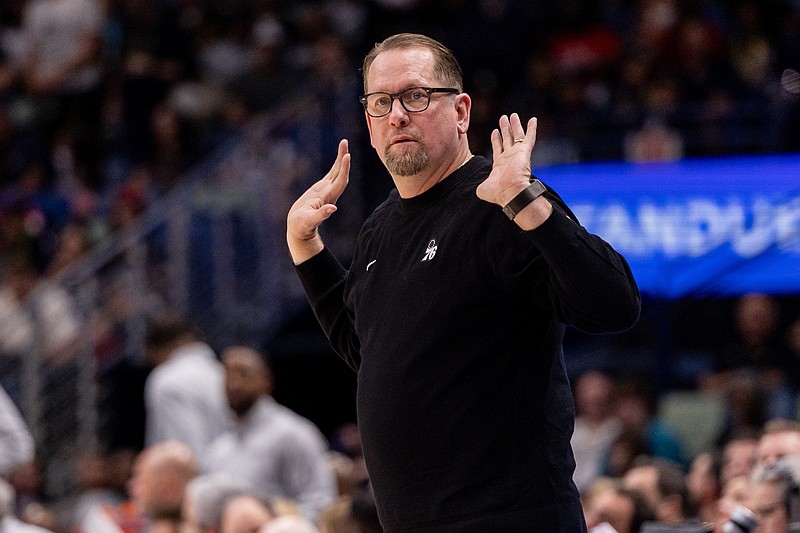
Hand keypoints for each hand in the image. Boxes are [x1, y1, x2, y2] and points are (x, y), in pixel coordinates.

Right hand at [286, 139, 349, 262]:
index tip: (347, 156)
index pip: (339, 181)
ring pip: (336, 172)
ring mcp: (326, 190)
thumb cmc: (302, 227)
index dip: (344, 169)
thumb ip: (321, 216)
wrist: (299, 229)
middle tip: (344, 142)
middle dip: (343, 158)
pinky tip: (339, 156)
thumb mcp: (309, 221)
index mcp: (328, 198)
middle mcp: (330, 193)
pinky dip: (335, 165)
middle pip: (340, 173)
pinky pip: (330, 174)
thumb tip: (333, 209)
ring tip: (343, 143)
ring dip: (341, 158)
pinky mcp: (321, 190)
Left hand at [476, 113, 536, 205]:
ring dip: (515, 125)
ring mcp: (517, 154)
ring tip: (512, 115)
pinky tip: (533, 119)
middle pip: (507, 139)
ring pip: (517, 135)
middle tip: (504, 118)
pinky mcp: (524, 152)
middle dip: (505, 129)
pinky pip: (529, 137)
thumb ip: (481, 185)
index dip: (497, 139)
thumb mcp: (483, 189)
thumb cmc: (498, 192)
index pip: (498, 148)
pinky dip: (532, 128)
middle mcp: (509, 158)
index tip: (495, 131)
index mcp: (500, 165)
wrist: (511, 192)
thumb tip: (480, 189)